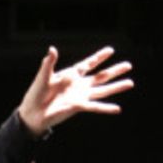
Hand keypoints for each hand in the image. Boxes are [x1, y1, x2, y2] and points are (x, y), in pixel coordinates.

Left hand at [18, 46, 133, 135]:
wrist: (32, 113)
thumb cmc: (36, 94)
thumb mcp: (43, 76)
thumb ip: (49, 63)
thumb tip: (52, 49)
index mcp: (71, 74)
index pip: (88, 64)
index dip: (99, 57)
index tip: (110, 50)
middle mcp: (78, 84)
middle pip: (101, 76)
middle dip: (114, 70)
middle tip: (128, 65)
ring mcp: (80, 96)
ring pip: (102, 90)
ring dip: (116, 87)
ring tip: (130, 83)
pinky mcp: (79, 107)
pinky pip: (95, 106)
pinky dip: (106, 108)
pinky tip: (117, 109)